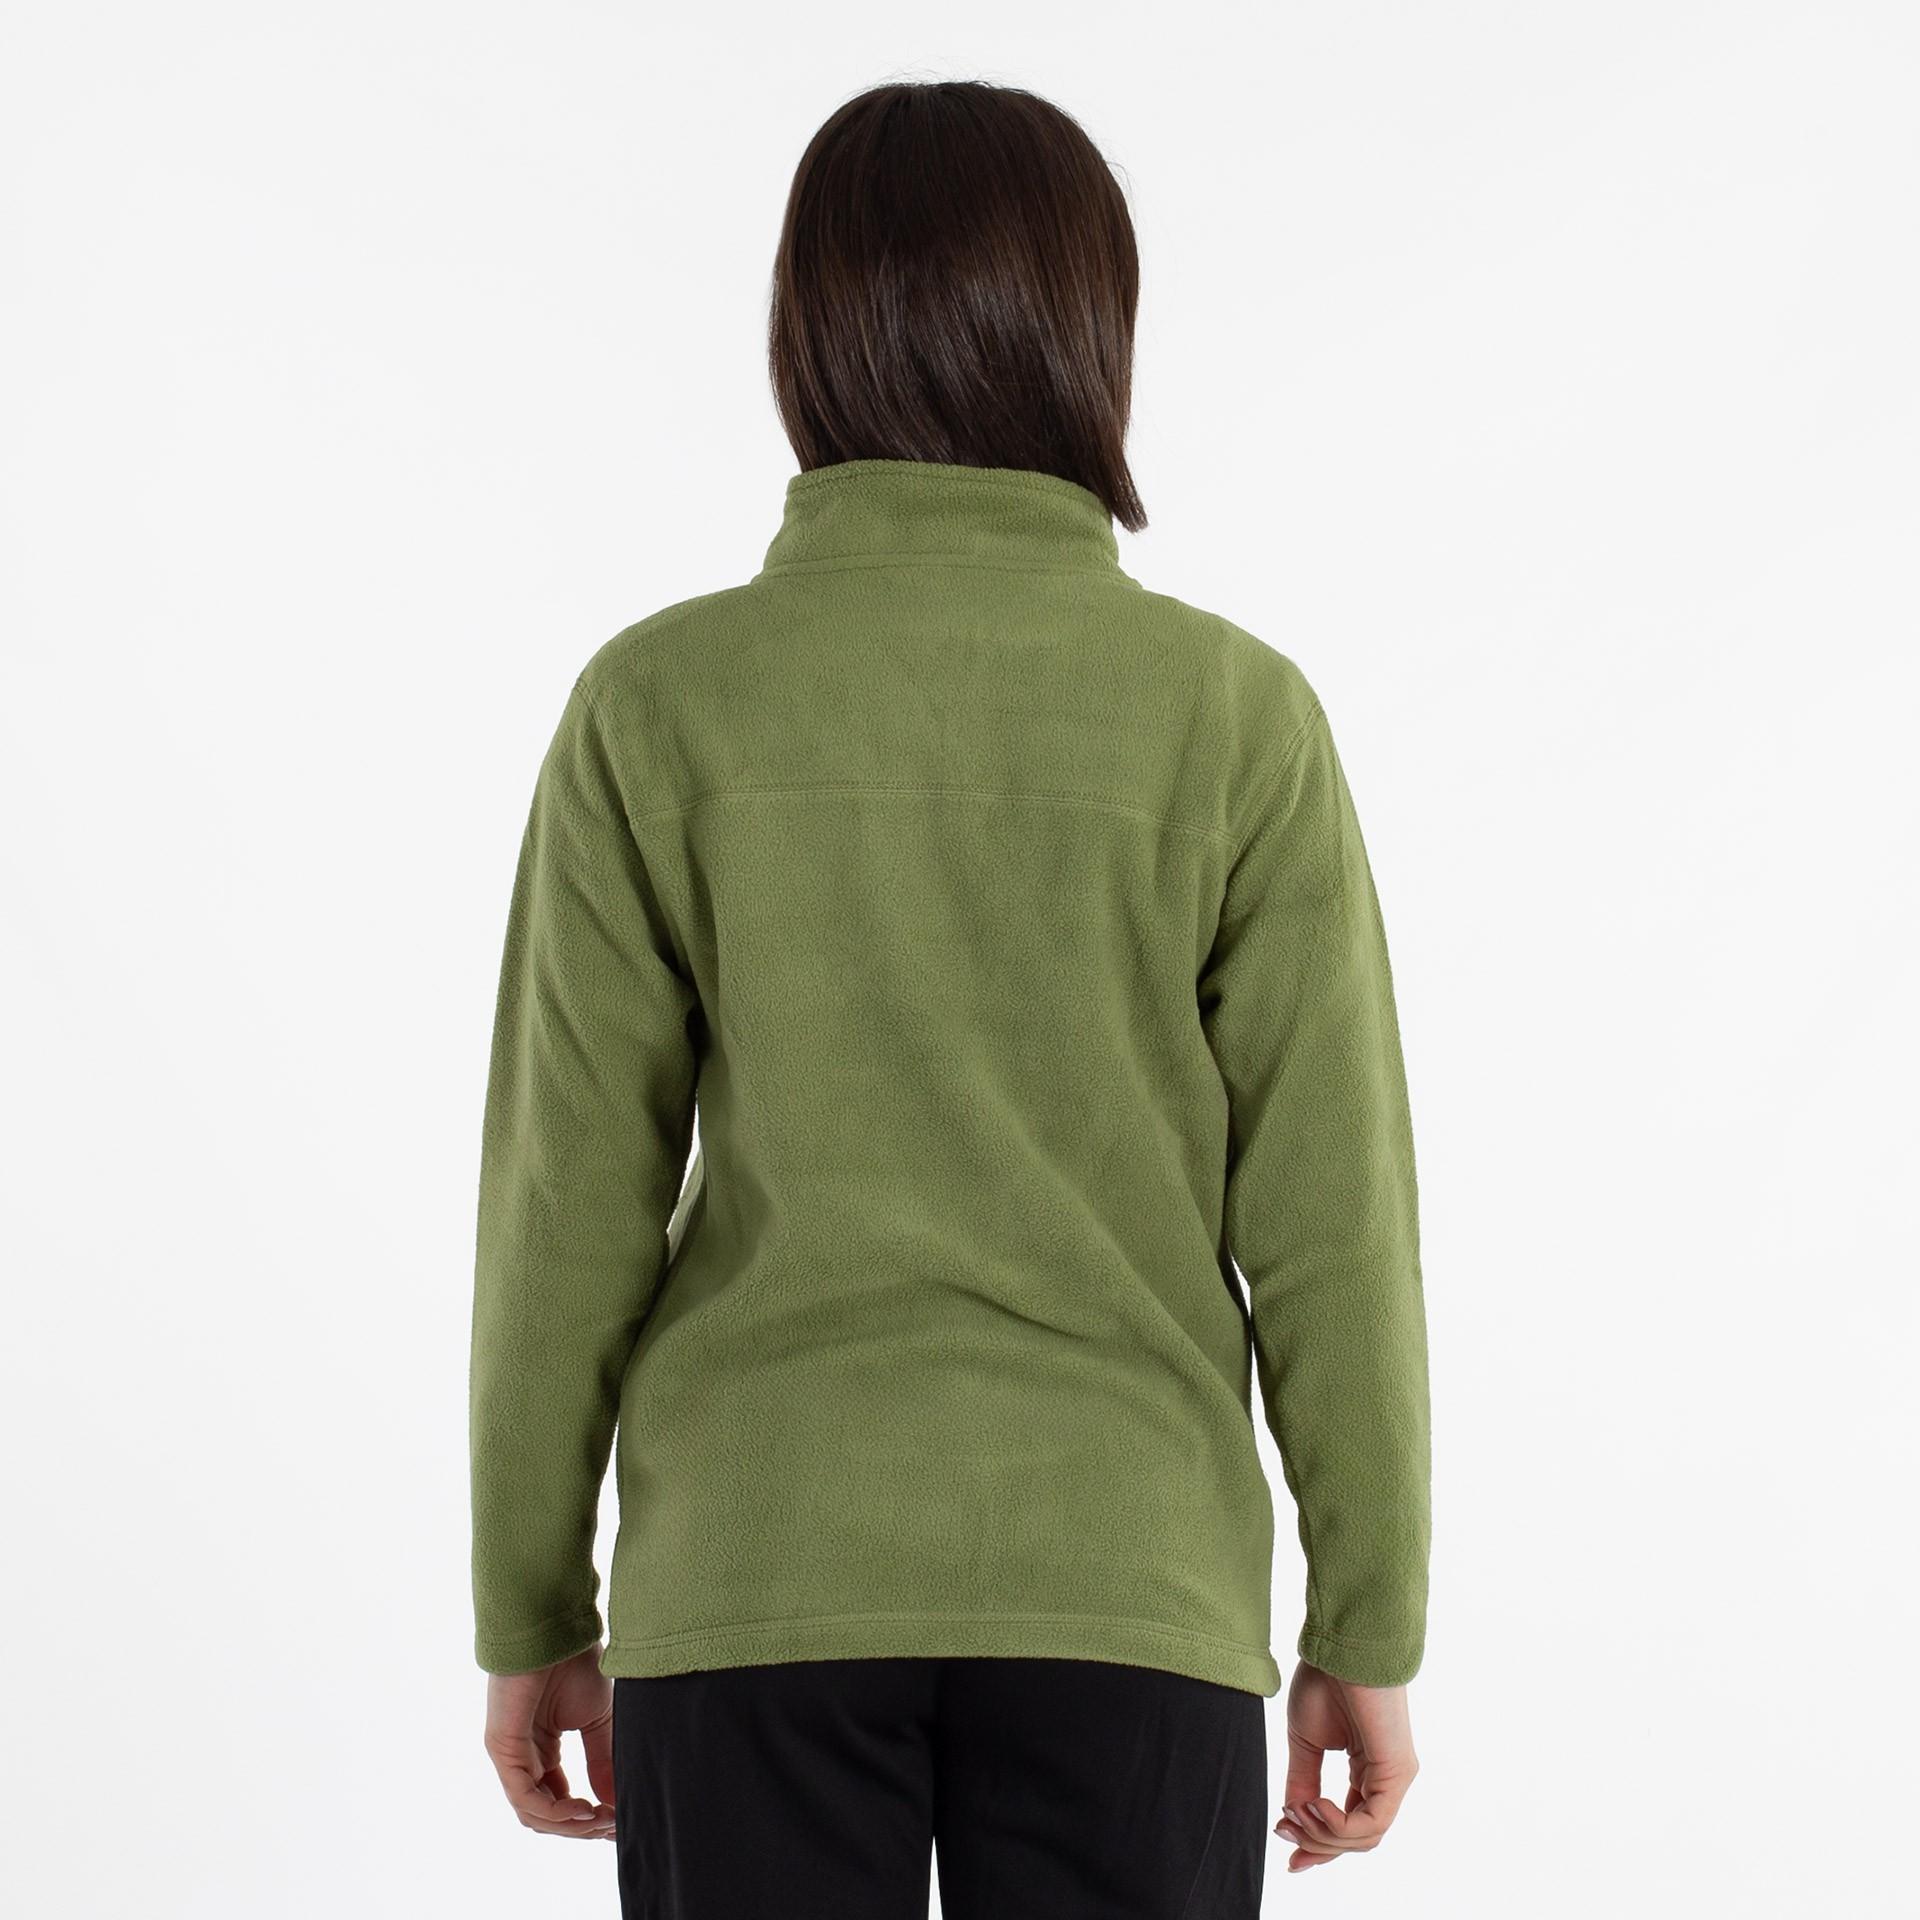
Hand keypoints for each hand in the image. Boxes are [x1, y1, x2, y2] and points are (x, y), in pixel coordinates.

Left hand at [483, 1646, 616, 1839]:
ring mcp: (510, 1756)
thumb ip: (602, 1760)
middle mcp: (523, 1758)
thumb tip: (614, 1803)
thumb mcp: (598, 1719)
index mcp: (543, 1750)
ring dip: (569, 1825)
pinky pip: (524, 1797)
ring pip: (534, 1813)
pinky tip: (582, 1809)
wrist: (555, 1630)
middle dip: (581, 1827)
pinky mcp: (503, 1750)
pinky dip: (554, 1811)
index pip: (560, 1799)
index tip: (617, 1822)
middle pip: (547, 1814)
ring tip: (600, 1820)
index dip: (587, 1817)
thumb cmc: (574, 1663)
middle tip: (612, 1826)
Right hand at [1273, 1659, 1417, 1873]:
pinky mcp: (1397, 1772)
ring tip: (1296, 1812)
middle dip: (1317, 1844)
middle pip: (1357, 1839)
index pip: (1350, 1826)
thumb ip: (1303, 1784)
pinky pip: (1372, 1823)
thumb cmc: (1325, 1682)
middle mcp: (1386, 1780)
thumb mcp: (1305, 1743)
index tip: (1289, 1856)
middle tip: (1284, 1831)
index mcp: (1367, 1771)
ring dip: (1323, 1834)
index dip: (1318, 1845)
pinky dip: (1339, 1826)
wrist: (1338, 1647)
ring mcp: (1395, 1778)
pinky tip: (1315, 1807)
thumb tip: (1291, 1821)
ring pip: (1365, 1838)